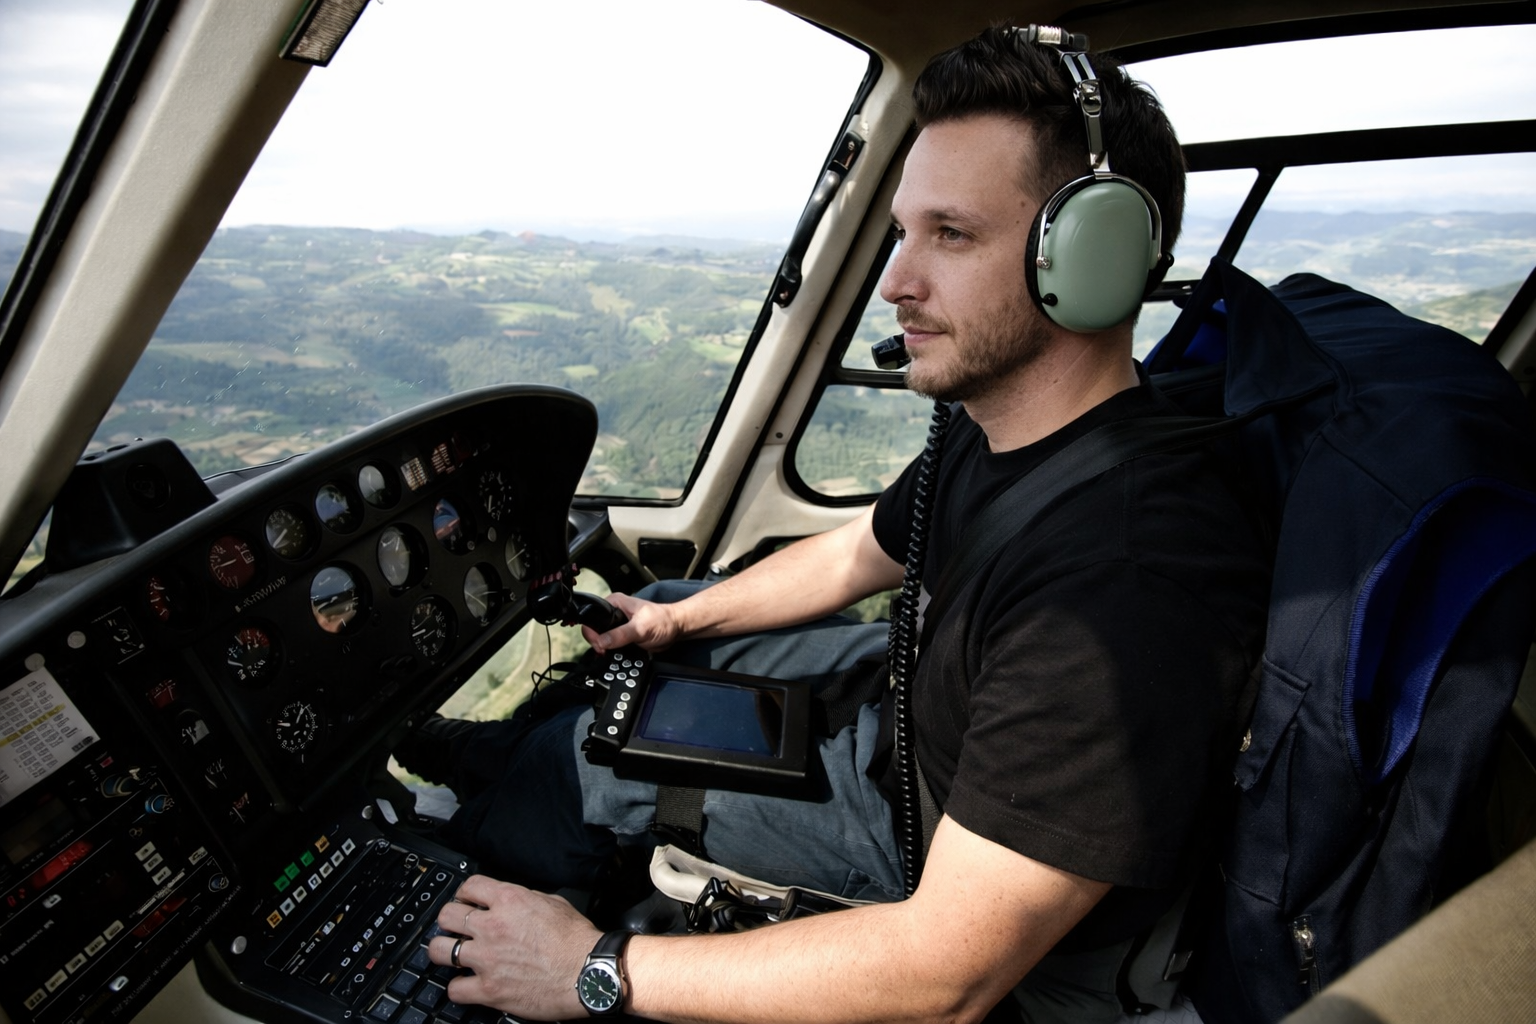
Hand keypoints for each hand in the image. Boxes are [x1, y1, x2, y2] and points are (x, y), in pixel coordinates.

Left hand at [428, 875, 597, 1020]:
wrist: (588, 972)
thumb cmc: (577, 941)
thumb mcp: (554, 902)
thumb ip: (525, 899)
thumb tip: (512, 902)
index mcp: (510, 901)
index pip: (469, 885)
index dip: (465, 893)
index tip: (465, 901)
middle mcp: (492, 927)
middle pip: (447, 915)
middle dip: (449, 919)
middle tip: (455, 927)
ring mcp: (487, 959)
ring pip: (439, 950)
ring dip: (443, 951)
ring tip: (451, 954)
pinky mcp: (489, 989)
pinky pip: (454, 989)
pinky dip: (458, 987)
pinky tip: (466, 984)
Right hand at [581, 591, 683, 652]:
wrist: (676, 628)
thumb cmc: (663, 620)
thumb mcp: (640, 628)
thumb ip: (620, 634)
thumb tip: (602, 641)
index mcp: (615, 603)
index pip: (593, 616)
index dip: (592, 632)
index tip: (599, 645)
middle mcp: (615, 612)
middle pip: (595, 629)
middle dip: (597, 642)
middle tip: (604, 651)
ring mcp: (618, 625)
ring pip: (602, 638)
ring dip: (604, 648)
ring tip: (609, 653)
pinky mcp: (623, 635)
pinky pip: (612, 644)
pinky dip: (612, 651)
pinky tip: (615, 654)